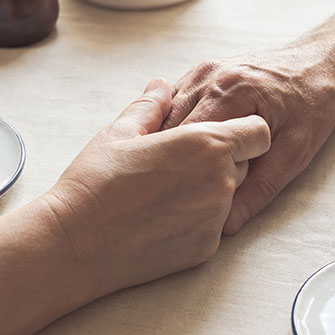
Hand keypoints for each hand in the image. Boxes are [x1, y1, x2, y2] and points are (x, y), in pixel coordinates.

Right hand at [44, 78, 270, 300]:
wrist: (76, 246)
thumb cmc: (94, 184)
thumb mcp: (120, 133)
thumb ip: (150, 107)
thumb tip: (160, 86)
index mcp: (205, 144)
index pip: (258, 133)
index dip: (243, 131)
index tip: (219, 135)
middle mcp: (221, 180)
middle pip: (244, 164)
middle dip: (224, 160)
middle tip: (179, 164)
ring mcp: (216, 217)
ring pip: (230, 196)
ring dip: (210, 190)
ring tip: (165, 191)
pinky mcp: (207, 248)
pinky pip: (213, 225)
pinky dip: (197, 219)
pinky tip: (161, 217)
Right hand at [162, 45, 334, 233]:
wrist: (318, 67)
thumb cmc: (312, 107)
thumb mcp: (295, 153)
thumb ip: (261, 188)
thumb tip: (228, 224)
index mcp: (233, 92)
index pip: (187, 137)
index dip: (178, 170)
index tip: (178, 196)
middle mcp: (211, 77)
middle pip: (167, 126)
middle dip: (166, 158)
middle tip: (169, 191)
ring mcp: (201, 72)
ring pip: (164, 115)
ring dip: (163, 144)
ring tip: (170, 175)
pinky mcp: (198, 74)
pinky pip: (172, 106)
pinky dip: (169, 129)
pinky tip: (176, 152)